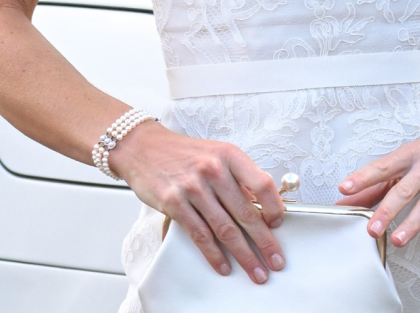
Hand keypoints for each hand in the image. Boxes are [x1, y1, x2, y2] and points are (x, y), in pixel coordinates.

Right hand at [110, 120, 284, 281]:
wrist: (142, 147)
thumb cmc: (183, 154)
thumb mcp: (215, 154)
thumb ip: (237, 179)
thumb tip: (261, 210)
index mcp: (228, 155)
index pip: (262, 185)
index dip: (274, 208)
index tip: (277, 225)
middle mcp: (212, 169)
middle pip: (246, 213)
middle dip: (265, 243)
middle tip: (276, 262)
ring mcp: (192, 187)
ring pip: (225, 229)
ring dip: (244, 255)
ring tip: (256, 271)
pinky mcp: (174, 202)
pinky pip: (200, 235)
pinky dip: (214, 254)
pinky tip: (224, 266)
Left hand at [335, 115, 419, 253]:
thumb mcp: (405, 158)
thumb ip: (376, 182)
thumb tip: (346, 198)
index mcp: (408, 157)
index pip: (381, 167)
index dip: (362, 178)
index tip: (345, 188)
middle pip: (403, 191)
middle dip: (387, 211)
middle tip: (372, 230)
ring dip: (412, 224)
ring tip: (397, 240)